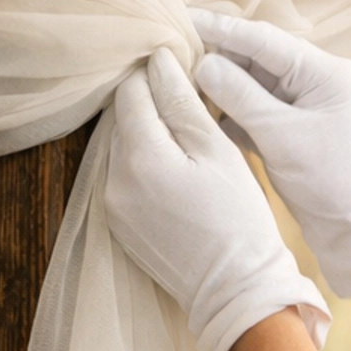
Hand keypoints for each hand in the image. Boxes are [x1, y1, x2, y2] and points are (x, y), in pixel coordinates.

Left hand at [107, 47, 329, 350]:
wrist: (237, 291)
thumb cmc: (238, 219)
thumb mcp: (218, 152)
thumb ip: (183, 102)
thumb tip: (159, 59)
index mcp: (138, 156)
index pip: (131, 91)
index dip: (156, 73)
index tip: (183, 68)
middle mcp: (113, 179)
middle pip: (122, 119)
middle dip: (150, 103)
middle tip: (190, 99)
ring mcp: (112, 206)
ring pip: (123, 148)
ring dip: (148, 134)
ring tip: (187, 136)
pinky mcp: (120, 227)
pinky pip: (126, 179)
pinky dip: (146, 166)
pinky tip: (178, 173)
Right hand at [192, 10, 350, 298]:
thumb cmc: (332, 182)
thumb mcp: (283, 136)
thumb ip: (241, 97)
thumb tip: (201, 63)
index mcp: (323, 71)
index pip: (261, 38)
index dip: (217, 27)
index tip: (177, 17)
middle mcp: (311, 79)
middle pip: (251, 54)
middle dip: (211, 53)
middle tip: (166, 49)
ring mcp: (297, 103)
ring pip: (245, 81)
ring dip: (213, 81)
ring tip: (171, 76)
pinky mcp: (285, 126)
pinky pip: (248, 106)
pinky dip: (224, 107)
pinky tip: (193, 106)